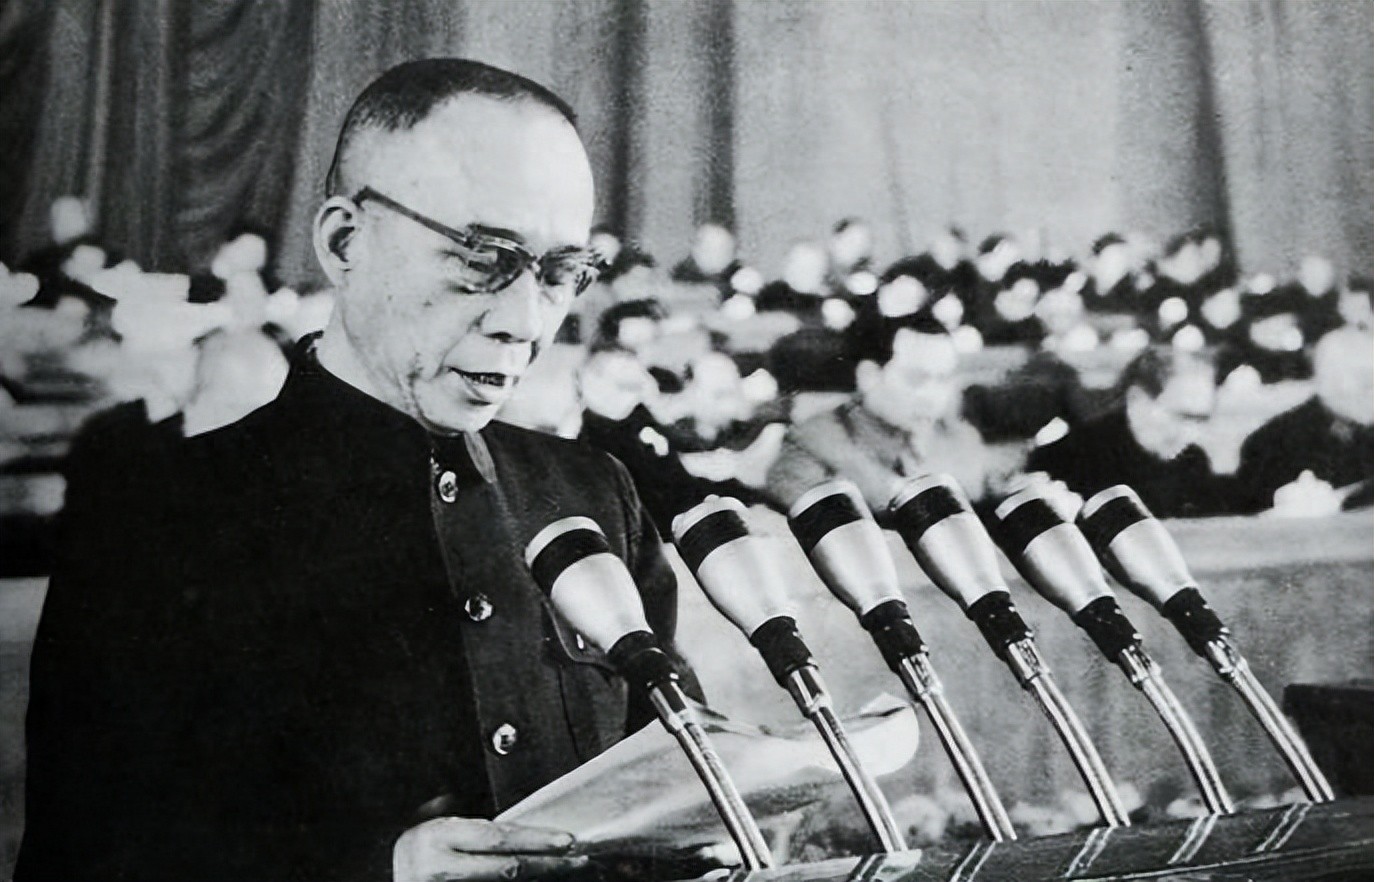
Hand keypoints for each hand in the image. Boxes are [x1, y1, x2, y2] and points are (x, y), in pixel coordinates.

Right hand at [394, 817, 586, 881]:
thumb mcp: (430, 822)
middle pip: (508, 869)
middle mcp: (440, 868)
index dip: (536, 840)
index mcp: (439, 837)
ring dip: (540, 880)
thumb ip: (462, 817)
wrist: (372, 874)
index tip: (567, 840)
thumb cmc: (410, 845)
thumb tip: (509, 816)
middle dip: (549, 865)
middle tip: (581, 859)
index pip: (498, 839)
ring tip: (571, 871)